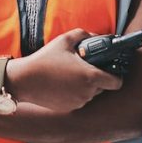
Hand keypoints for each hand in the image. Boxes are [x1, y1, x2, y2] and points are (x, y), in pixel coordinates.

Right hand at [8, 28, 122, 111]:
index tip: (110, 69)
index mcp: (90, 76)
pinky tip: (62, 83)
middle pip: (103, 87)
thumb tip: (95, 37)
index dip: (116, 75)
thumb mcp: (64, 40)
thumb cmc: (45, 60)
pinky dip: (75, 92)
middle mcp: (88, 92)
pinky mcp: (69, 108)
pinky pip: (79, 99)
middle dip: (97, 77)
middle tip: (84, 66)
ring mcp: (79, 102)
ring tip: (69, 73)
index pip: (117, 82)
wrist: (25, 80)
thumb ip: (83, 35)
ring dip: (85, 85)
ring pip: (90, 93)